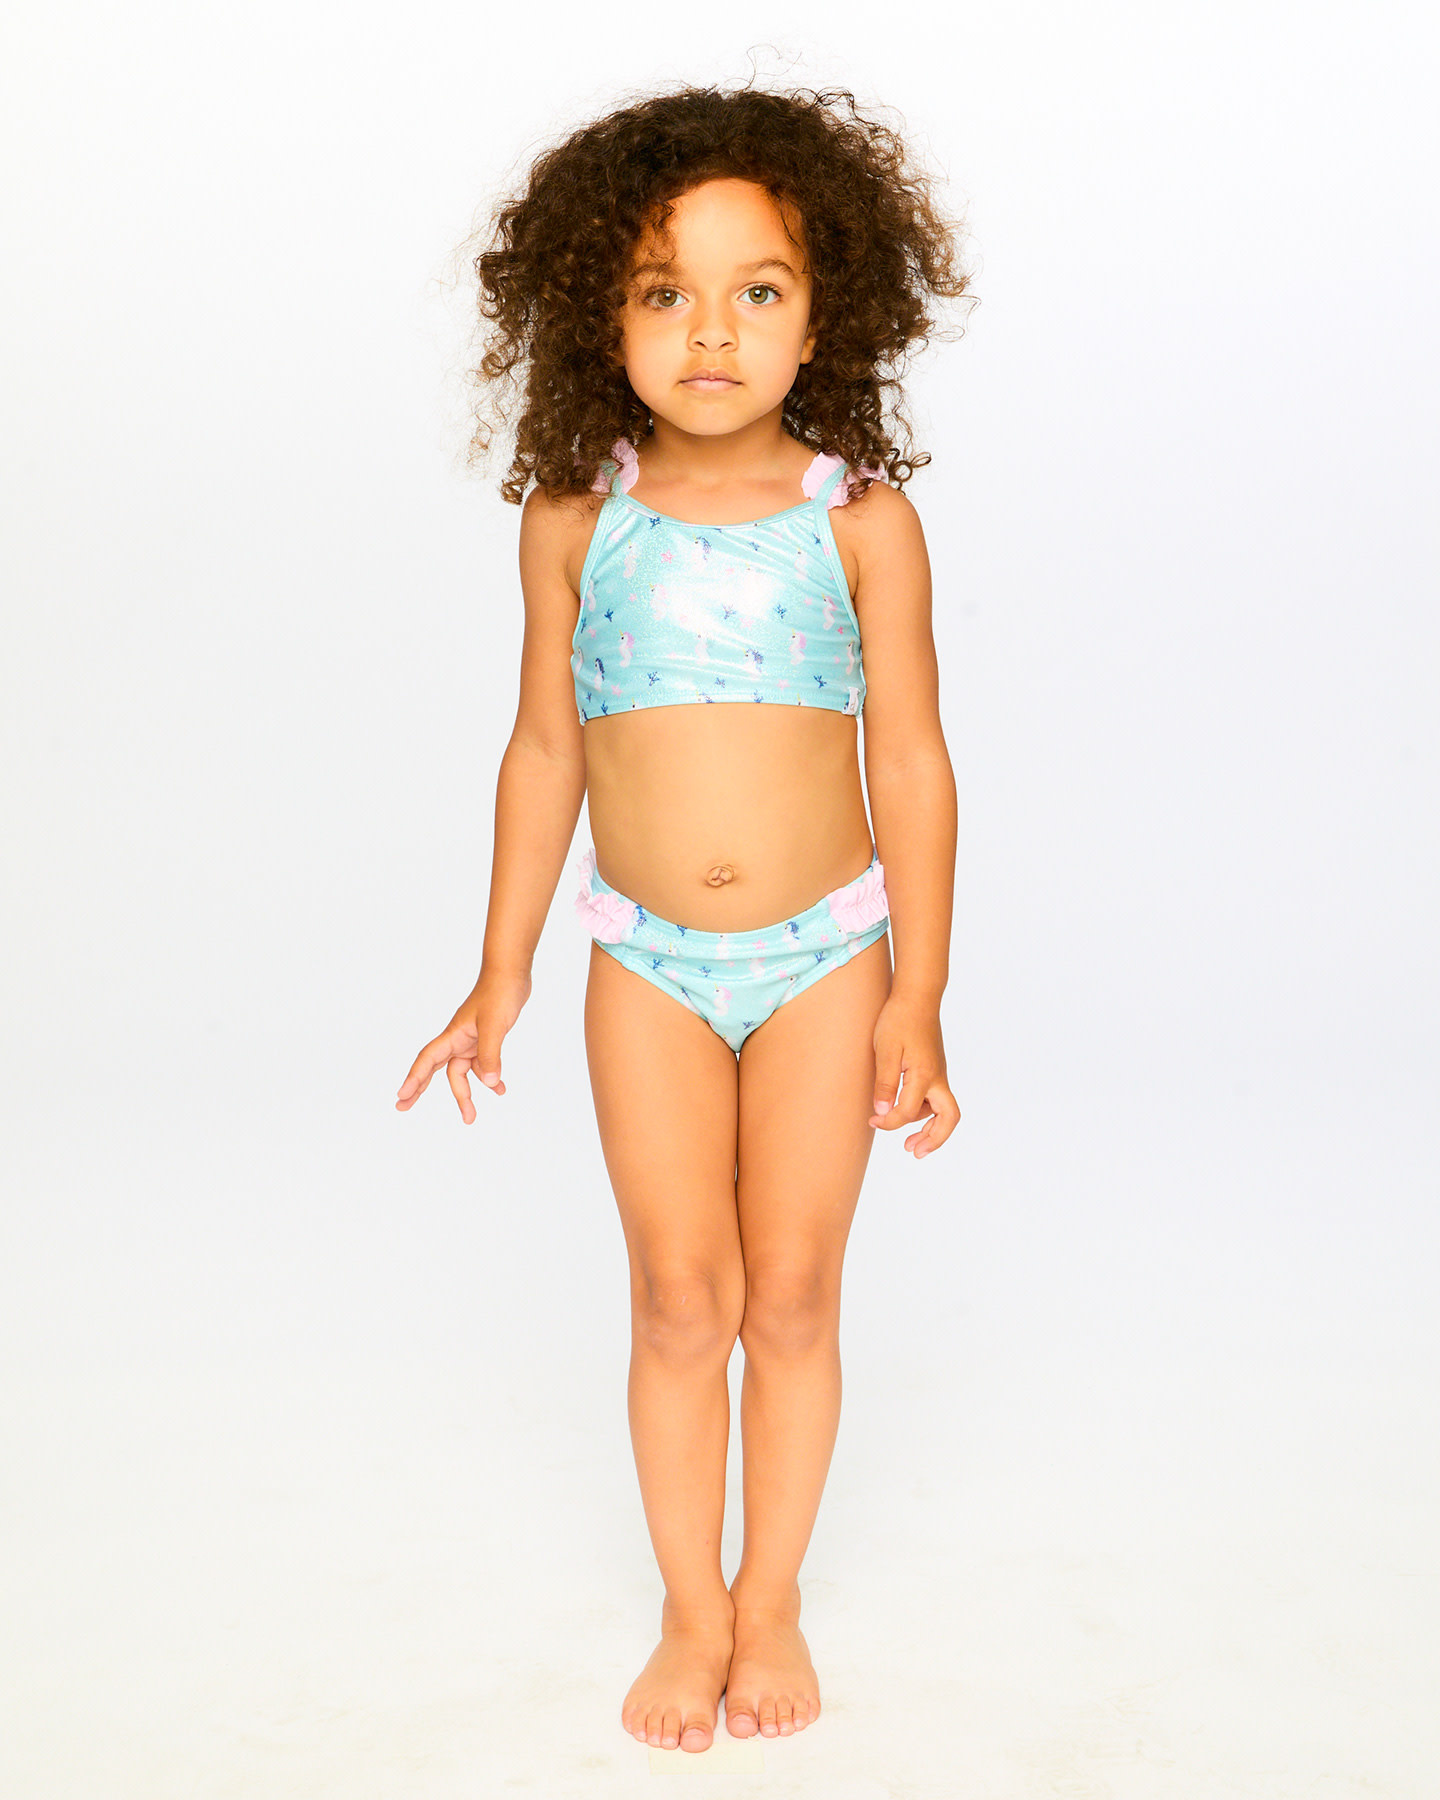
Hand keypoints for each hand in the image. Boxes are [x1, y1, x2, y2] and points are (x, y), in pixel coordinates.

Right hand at [395, 967, 531, 1122]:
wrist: (511, 973)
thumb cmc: (499, 993)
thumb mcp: (495, 1025)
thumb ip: (491, 1054)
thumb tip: (490, 1083)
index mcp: (453, 1035)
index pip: (427, 1060)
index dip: (413, 1079)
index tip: (401, 1096)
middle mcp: (458, 1039)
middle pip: (435, 1069)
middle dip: (421, 1090)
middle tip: (403, 1109)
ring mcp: (470, 1039)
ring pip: (461, 1071)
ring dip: (466, 1092)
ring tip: (470, 1116)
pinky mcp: (484, 1038)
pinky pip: (481, 1064)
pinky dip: (488, 1077)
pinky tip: (500, 1088)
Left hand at [868, 993, 960, 1158]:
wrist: (917, 995)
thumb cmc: (899, 1019)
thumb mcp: (885, 1050)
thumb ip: (884, 1083)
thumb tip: (882, 1113)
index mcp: (925, 1075)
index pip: (907, 1112)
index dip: (888, 1123)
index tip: (872, 1121)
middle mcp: (937, 1077)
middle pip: (949, 1118)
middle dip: (934, 1140)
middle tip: (914, 1153)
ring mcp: (939, 1073)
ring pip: (942, 1109)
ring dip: (927, 1127)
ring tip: (908, 1140)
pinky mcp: (935, 1068)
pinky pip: (936, 1098)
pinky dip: (926, 1111)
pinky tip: (907, 1111)